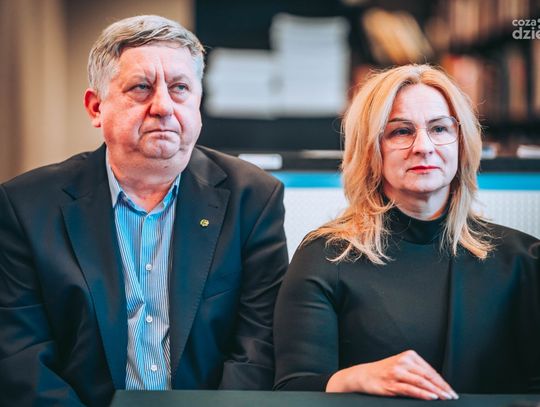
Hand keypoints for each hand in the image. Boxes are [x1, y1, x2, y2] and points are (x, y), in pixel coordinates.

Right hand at [326, 350, 457, 399]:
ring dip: (436, 391)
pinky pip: (411, 389)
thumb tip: (437, 384)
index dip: (442, 381)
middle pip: (428, 375)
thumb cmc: (384, 371)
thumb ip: (417, 371)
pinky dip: (423, 394)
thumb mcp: (401, 366)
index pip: (430, 369)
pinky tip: (431, 397)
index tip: (451, 390)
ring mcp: (397, 372)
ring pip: (421, 382)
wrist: (364, 375)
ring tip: (445, 397)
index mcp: (408, 355)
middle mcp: (403, 361)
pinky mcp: (392, 383)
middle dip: (442, 387)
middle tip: (452, 396)